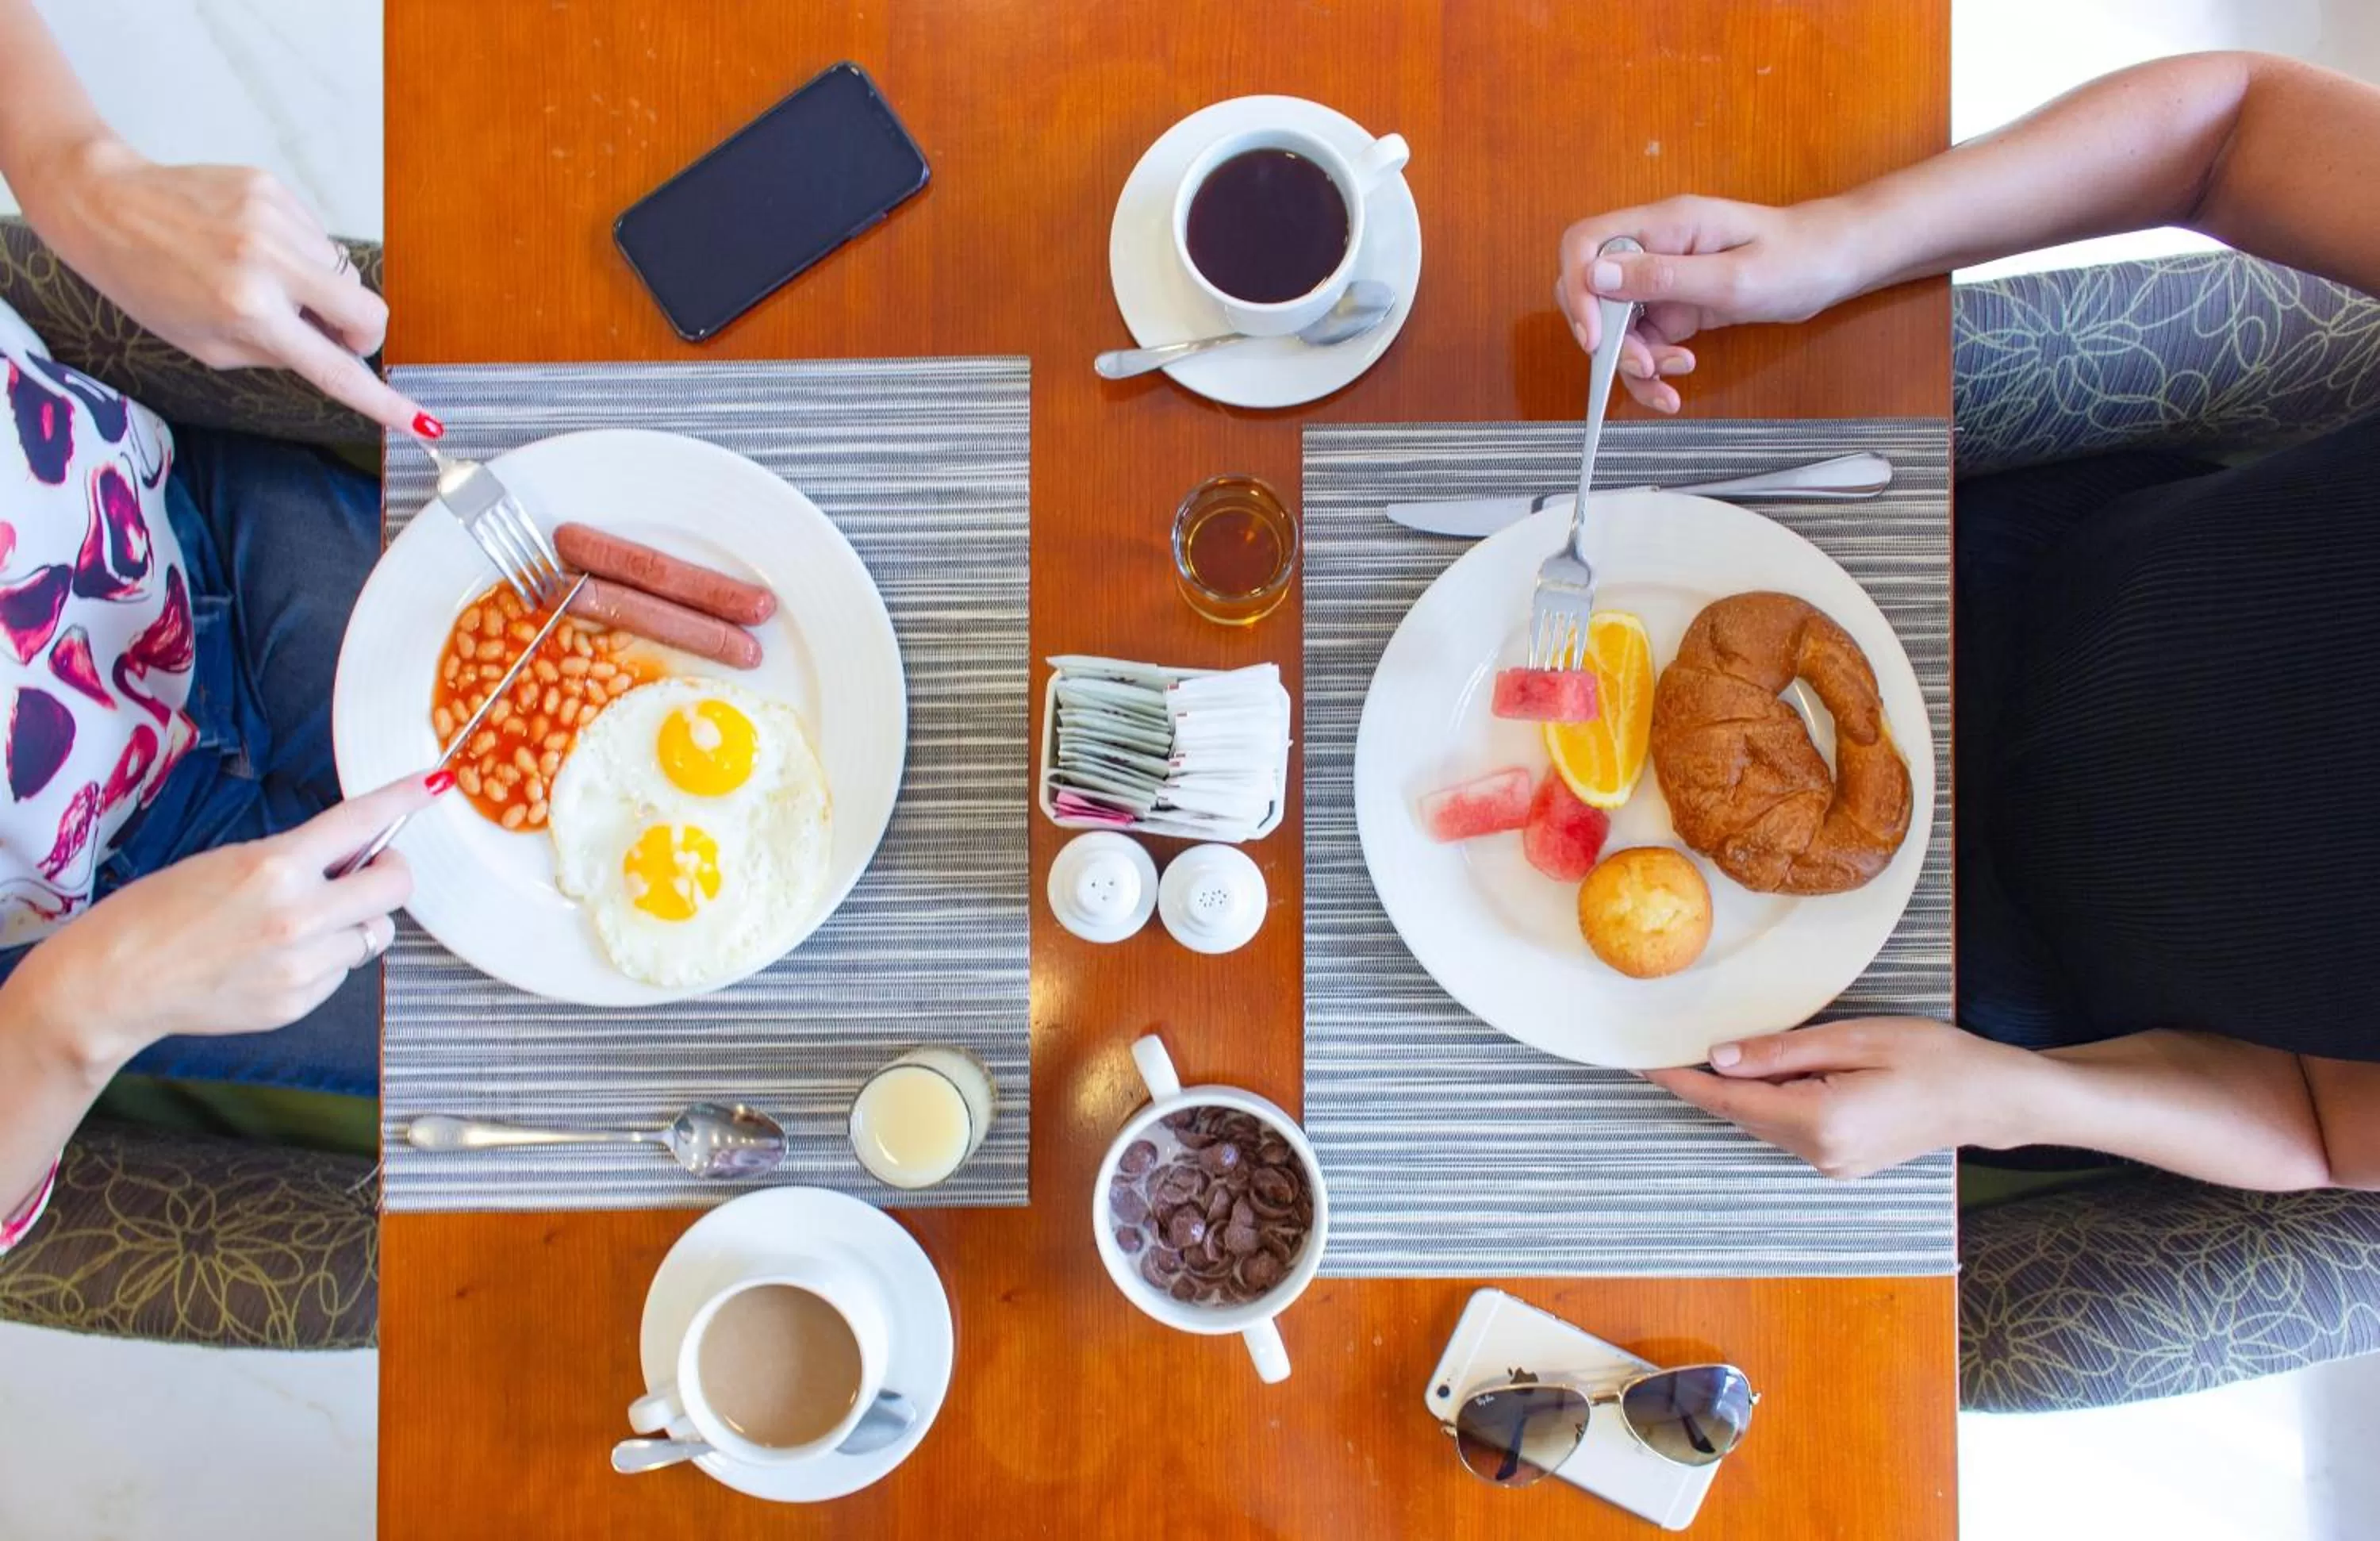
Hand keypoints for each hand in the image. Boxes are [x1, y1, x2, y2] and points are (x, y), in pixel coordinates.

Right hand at [5, 772, 448, 1073]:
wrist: (115, 982)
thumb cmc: (158, 913)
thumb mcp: (229, 863)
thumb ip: (297, 859)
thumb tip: (356, 852)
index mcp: (275, 867)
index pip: (359, 823)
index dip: (404, 799)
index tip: (436, 784)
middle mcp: (298, 916)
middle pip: (395, 888)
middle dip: (388, 875)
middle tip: (365, 872)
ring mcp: (302, 965)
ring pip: (373, 934)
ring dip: (352, 924)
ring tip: (299, 925)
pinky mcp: (298, 1002)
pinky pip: (342, 972)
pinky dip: (325, 962)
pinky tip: (276, 959)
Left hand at [18, 135, 427, 431]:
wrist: (102, 203)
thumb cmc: (148, 283)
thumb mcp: (208, 343)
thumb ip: (278, 351)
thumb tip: (337, 347)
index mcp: (248, 311)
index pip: (335, 368)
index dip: (383, 401)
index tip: (424, 422)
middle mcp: (267, 262)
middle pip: (368, 310)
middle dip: (362, 331)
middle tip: (330, 333)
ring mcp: (273, 219)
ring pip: (340, 271)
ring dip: (318, 284)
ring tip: (263, 276)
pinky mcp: (272, 186)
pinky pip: (315, 234)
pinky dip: (297, 250)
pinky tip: (252, 244)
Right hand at [1554, 195, 1862, 412]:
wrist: (1834, 263)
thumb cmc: (1796, 259)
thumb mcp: (1732, 276)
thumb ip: (1662, 276)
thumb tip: (1595, 276)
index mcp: (1665, 225)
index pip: (1586, 243)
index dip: (1575, 289)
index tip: (1596, 337)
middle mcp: (1656, 248)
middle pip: (1592, 290)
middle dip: (1608, 339)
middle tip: (1643, 366)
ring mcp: (1664, 278)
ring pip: (1617, 326)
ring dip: (1633, 361)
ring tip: (1672, 377)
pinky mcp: (1675, 305)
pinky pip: (1644, 341)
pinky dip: (1651, 369)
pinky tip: (1673, 386)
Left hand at [1641, 1018, 2039, 1178]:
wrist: (1993, 1100)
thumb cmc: (1935, 1060)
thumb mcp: (1856, 1040)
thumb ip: (1783, 1053)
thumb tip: (1720, 1057)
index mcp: (1820, 1122)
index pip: (1730, 1101)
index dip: (1682, 1081)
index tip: (1642, 1063)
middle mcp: (1820, 1154)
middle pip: (1741, 1114)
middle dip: (1702, 1082)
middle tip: (1661, 1047)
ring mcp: (1832, 1165)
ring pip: (1763, 1122)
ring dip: (1736, 1091)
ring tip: (1704, 1053)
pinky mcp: (1842, 1162)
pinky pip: (1788, 1128)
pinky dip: (1768, 1102)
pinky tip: (1763, 1074)